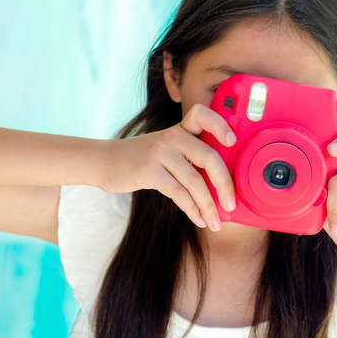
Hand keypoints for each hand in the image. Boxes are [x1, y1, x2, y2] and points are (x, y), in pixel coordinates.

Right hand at [95, 104, 236, 229]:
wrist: (103, 162)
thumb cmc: (141, 160)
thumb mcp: (165, 149)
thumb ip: (190, 158)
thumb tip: (222, 187)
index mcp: (179, 130)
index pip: (202, 115)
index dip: (220, 125)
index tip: (233, 142)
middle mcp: (172, 137)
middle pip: (209, 157)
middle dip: (225, 184)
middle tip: (231, 205)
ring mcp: (159, 152)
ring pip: (194, 181)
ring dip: (208, 205)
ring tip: (216, 221)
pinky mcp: (148, 170)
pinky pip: (178, 193)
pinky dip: (192, 209)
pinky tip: (199, 219)